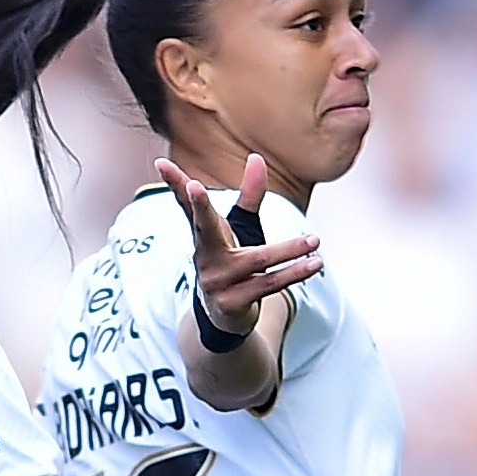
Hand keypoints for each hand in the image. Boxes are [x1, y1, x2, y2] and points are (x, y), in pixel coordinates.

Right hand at [156, 153, 321, 339]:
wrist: (225, 318)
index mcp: (203, 236)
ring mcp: (215, 282)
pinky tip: (315, 264)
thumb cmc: (232, 263)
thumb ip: (249, 195)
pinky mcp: (232, 303)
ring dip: (289, 250)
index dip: (174, 184)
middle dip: (200, 207)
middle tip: (194, 186)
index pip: (187, 206)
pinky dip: (293, 274)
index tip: (161, 164)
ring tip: (315, 240)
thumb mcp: (238, 229)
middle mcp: (204, 256)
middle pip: (204, 228)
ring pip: (257, 260)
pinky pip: (268, 284)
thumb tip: (256, 157)